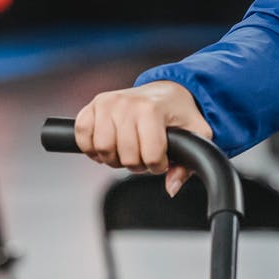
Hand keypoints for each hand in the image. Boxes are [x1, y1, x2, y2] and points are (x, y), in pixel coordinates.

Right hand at [73, 80, 211, 195]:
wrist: (165, 91)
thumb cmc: (179, 113)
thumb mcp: (196, 135)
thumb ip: (187, 164)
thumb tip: (171, 187)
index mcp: (152, 109)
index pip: (150, 155)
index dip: (157, 165)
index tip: (161, 159)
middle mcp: (126, 104)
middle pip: (125, 156)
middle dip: (136, 164)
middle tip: (143, 156)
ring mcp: (107, 103)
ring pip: (102, 148)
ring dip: (114, 158)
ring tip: (126, 151)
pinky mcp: (92, 106)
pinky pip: (82, 135)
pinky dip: (91, 147)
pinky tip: (107, 147)